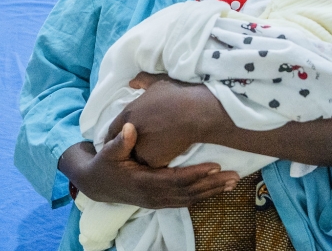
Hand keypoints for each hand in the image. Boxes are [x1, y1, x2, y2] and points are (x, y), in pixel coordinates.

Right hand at [65, 124, 239, 208]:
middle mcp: (153, 195)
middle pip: (189, 192)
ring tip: (232, 182)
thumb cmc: (105, 164)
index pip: (175, 180)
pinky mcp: (161, 202)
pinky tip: (217, 188)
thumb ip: (119, 141)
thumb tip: (130, 129)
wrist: (97, 185)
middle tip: (234, 176)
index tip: (215, 165)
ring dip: (212, 191)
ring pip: (190, 198)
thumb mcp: (108, 151)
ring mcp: (158, 201)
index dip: (196, 174)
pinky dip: (202, 195)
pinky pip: (186, 200)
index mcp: (143, 182)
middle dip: (212, 185)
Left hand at [105, 73, 225, 167]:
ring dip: (143, 154)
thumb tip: (132, 81)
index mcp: (128, 113)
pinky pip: (151, 164)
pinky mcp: (152, 160)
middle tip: (141, 144)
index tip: (127, 135)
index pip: (114, 129)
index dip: (120, 133)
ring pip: (137, 156)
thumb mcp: (158, 82)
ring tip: (155, 150)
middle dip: (130, 145)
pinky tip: (166, 155)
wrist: (195, 113)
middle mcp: (129, 132)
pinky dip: (157, 161)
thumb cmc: (178, 95)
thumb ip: (142, 81)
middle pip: (124, 145)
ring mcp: (140, 148)